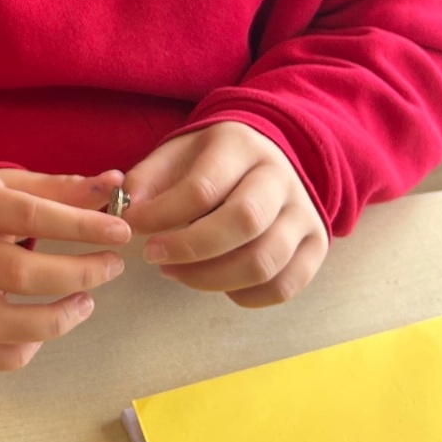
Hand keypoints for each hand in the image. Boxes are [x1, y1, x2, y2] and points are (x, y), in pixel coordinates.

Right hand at [0, 167, 129, 370]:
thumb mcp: (18, 185)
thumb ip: (66, 188)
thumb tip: (116, 185)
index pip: (31, 214)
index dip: (80, 225)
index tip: (121, 231)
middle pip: (18, 273)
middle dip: (77, 273)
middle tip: (113, 265)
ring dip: (54, 321)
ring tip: (87, 303)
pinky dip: (20, 352)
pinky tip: (43, 333)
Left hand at [125, 122, 327, 307]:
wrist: (272, 157)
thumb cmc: (213, 161)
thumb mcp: (178, 153)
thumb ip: (148, 178)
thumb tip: (126, 209)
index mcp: (242, 146)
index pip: (203, 187)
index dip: (162, 215)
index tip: (131, 226)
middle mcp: (280, 177)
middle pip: (243, 222)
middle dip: (189, 249)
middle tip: (154, 256)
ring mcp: (304, 212)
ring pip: (264, 261)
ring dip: (211, 278)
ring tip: (176, 271)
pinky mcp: (316, 245)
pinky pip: (284, 286)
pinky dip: (244, 296)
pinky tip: (215, 282)